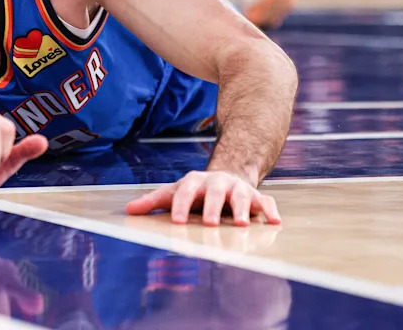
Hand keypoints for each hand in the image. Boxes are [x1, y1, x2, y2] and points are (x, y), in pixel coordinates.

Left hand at [125, 170, 281, 225]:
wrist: (226, 176)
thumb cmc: (195, 192)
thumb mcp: (174, 193)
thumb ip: (153, 201)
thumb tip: (127, 210)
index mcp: (195, 181)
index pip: (186, 191)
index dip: (181, 205)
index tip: (177, 222)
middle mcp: (217, 182)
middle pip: (215, 192)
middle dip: (213, 208)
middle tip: (209, 224)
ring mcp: (238, 188)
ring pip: (241, 196)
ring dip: (242, 210)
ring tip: (242, 226)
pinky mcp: (255, 196)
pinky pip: (266, 202)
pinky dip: (270, 211)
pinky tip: (275, 222)